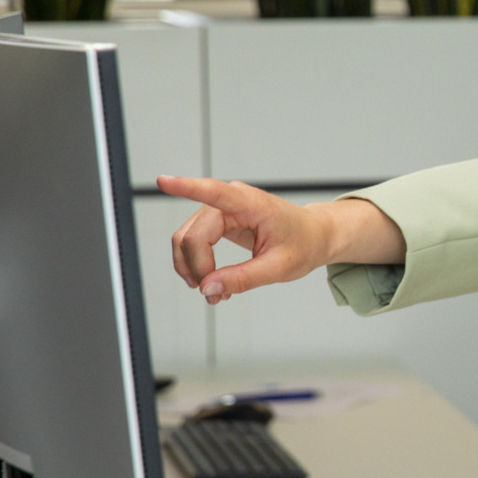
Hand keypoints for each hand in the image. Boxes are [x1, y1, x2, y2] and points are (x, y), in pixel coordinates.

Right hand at [159, 176, 382, 304]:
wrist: (314, 236)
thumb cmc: (303, 244)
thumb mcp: (280, 267)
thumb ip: (243, 278)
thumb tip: (207, 288)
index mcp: (252, 204)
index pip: (214, 192)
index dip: (186, 187)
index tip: (163, 181)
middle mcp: (232, 201)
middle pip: (193, 235)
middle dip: (197, 268)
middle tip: (215, 296)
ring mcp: (221, 209)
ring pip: (186, 239)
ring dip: (193, 269)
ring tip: (216, 293)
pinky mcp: (217, 221)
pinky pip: (193, 241)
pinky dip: (197, 264)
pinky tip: (213, 282)